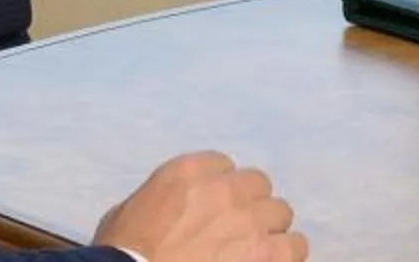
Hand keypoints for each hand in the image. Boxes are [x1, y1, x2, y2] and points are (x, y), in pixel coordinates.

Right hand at [96, 150, 307, 261]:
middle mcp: (225, 189)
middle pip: (258, 187)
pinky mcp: (267, 255)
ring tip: (256, 253)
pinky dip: (286, 257)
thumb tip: (164, 209)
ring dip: (269, 232)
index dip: (220, 191)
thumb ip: (156, 199)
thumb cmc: (123, 254)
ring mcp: (249, 222)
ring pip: (280, 214)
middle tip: (235, 234)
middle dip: (248, 208)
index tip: (212, 211)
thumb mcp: (126, 213)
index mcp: (189, 171)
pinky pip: (295, 247)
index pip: (224, 166)